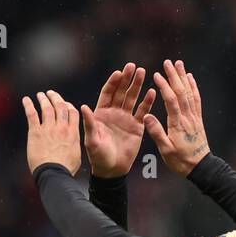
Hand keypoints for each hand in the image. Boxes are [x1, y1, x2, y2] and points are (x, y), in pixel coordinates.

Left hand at [23, 90, 80, 175]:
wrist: (54, 173)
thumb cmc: (65, 169)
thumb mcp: (76, 155)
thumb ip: (73, 144)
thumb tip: (72, 143)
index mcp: (72, 132)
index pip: (72, 112)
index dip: (68, 105)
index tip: (64, 102)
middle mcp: (61, 127)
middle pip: (60, 107)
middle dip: (55, 98)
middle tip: (51, 94)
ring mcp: (49, 129)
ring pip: (47, 108)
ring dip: (43, 99)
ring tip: (40, 95)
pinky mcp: (36, 132)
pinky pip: (32, 114)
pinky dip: (29, 105)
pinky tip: (26, 100)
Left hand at [82, 62, 156, 177]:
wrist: (112, 170)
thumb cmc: (98, 156)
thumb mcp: (92, 140)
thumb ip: (89, 123)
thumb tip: (83, 107)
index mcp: (101, 114)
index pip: (107, 93)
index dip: (113, 83)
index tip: (118, 73)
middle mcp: (114, 113)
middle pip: (121, 92)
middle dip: (126, 79)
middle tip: (132, 66)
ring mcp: (126, 118)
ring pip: (132, 98)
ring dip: (137, 86)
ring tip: (143, 72)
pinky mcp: (137, 126)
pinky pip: (143, 111)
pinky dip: (147, 102)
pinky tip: (152, 92)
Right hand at [145, 59, 209, 176]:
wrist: (200, 166)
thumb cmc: (180, 160)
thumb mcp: (165, 150)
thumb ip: (156, 132)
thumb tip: (147, 115)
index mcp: (178, 123)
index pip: (171, 100)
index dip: (164, 86)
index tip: (156, 74)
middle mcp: (188, 117)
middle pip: (182, 92)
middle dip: (174, 76)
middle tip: (168, 62)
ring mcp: (194, 116)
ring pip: (190, 92)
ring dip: (184, 77)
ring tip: (179, 64)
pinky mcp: (198, 119)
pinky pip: (196, 99)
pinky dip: (193, 87)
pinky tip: (190, 78)